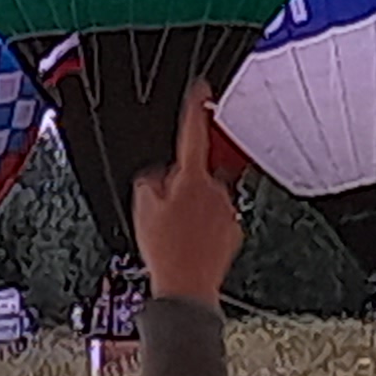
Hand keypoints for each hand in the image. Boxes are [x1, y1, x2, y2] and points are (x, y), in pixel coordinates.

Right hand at [132, 81, 242, 305]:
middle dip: (182, 187)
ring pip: (206, 199)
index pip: (192, 133)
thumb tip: (157, 177)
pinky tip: (190, 243)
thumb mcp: (140, 208)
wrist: (186, 287)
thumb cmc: (164, 250)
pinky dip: (205, 228)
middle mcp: (215, 189)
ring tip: (176, 234)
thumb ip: (149, 181)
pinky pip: (217, 220)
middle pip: (195, 174)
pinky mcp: (234, 230)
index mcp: (191, 177)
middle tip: (165, 214)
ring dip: (193, 210)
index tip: (201, 88)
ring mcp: (227, 210)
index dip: (194, 107)